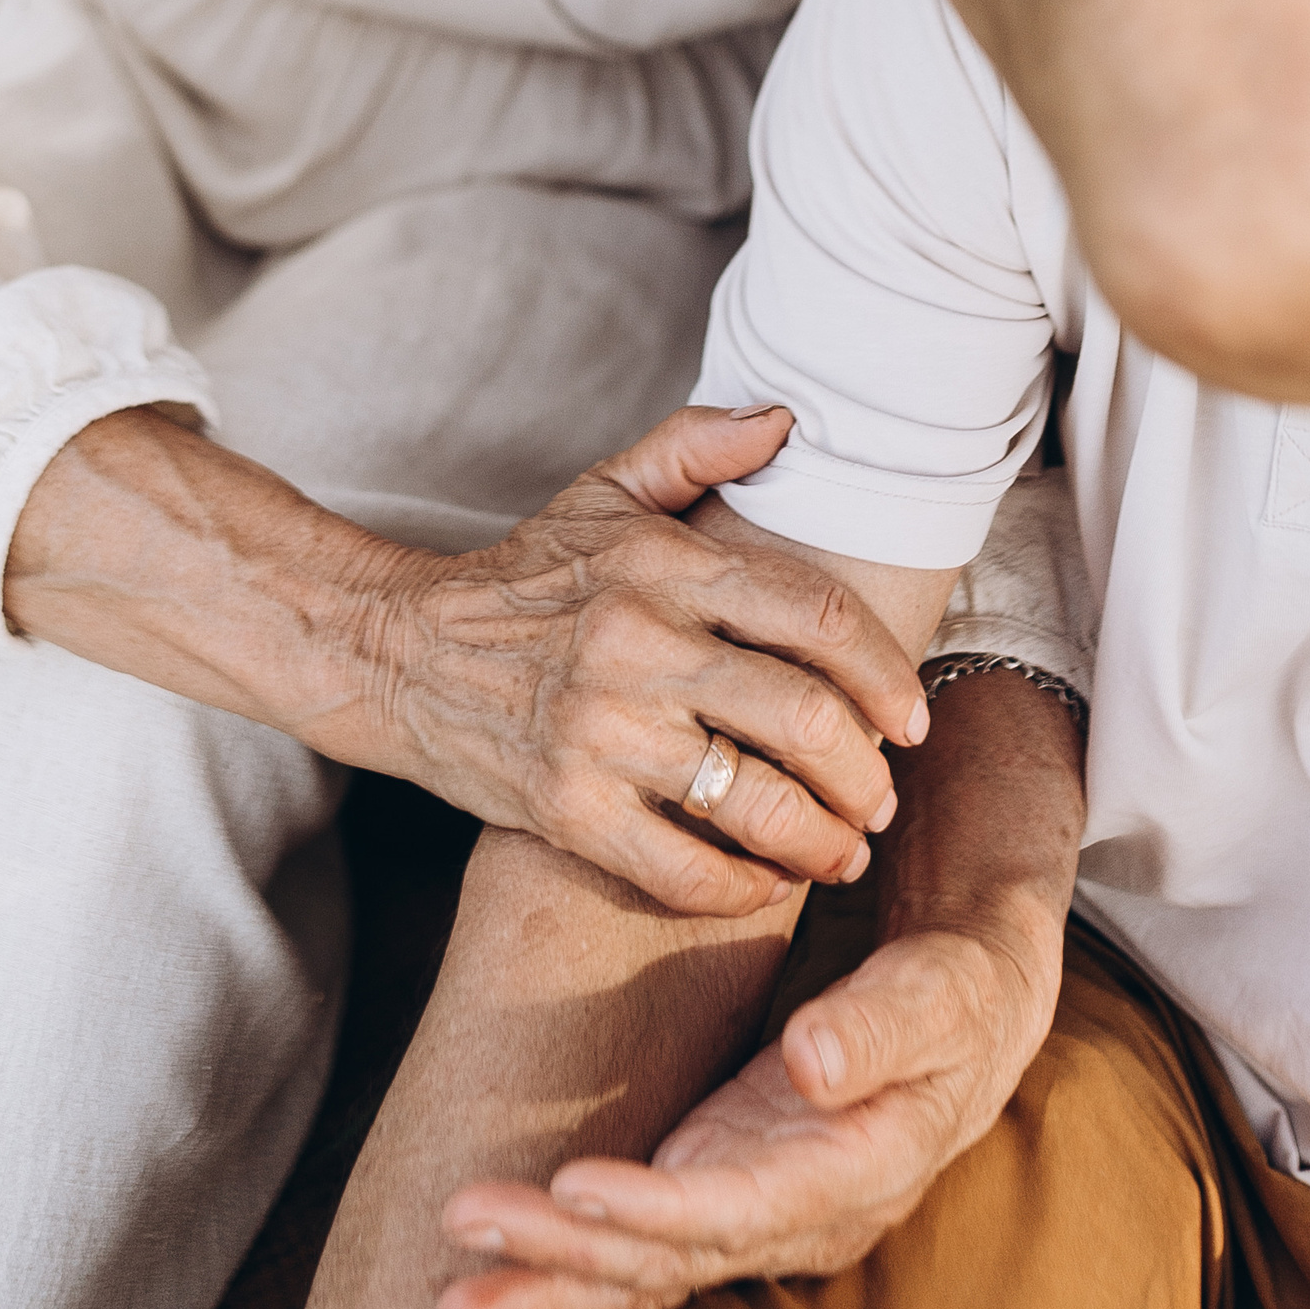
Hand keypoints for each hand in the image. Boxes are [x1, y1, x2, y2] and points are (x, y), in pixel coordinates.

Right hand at [369, 406, 931, 917]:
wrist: (398, 652)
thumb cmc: (522, 575)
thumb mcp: (603, 491)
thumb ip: (696, 446)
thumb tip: (786, 420)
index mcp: (661, 564)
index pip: (814, 615)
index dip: (886, 673)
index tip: (912, 716)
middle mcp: (637, 643)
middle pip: (804, 717)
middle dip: (868, 773)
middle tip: (883, 799)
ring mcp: (600, 731)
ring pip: (756, 803)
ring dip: (822, 842)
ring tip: (841, 852)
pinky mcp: (565, 808)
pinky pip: (682, 869)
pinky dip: (741, 888)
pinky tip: (763, 884)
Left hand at [433, 908, 1060, 1308]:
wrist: (967, 1014)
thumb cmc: (956, 993)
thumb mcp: (943, 991)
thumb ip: (882, 1024)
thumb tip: (813, 1061)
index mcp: (857, 1173)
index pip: (746, 1207)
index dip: (660, 1209)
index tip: (576, 1190)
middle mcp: (798, 1214)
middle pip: (671, 1253)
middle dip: (565, 1253)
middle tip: (465, 1223)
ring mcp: (757, 1210)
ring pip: (645, 1269)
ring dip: (548, 1282)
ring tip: (453, 1300)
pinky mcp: (724, 1189)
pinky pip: (644, 1253)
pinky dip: (576, 1280)